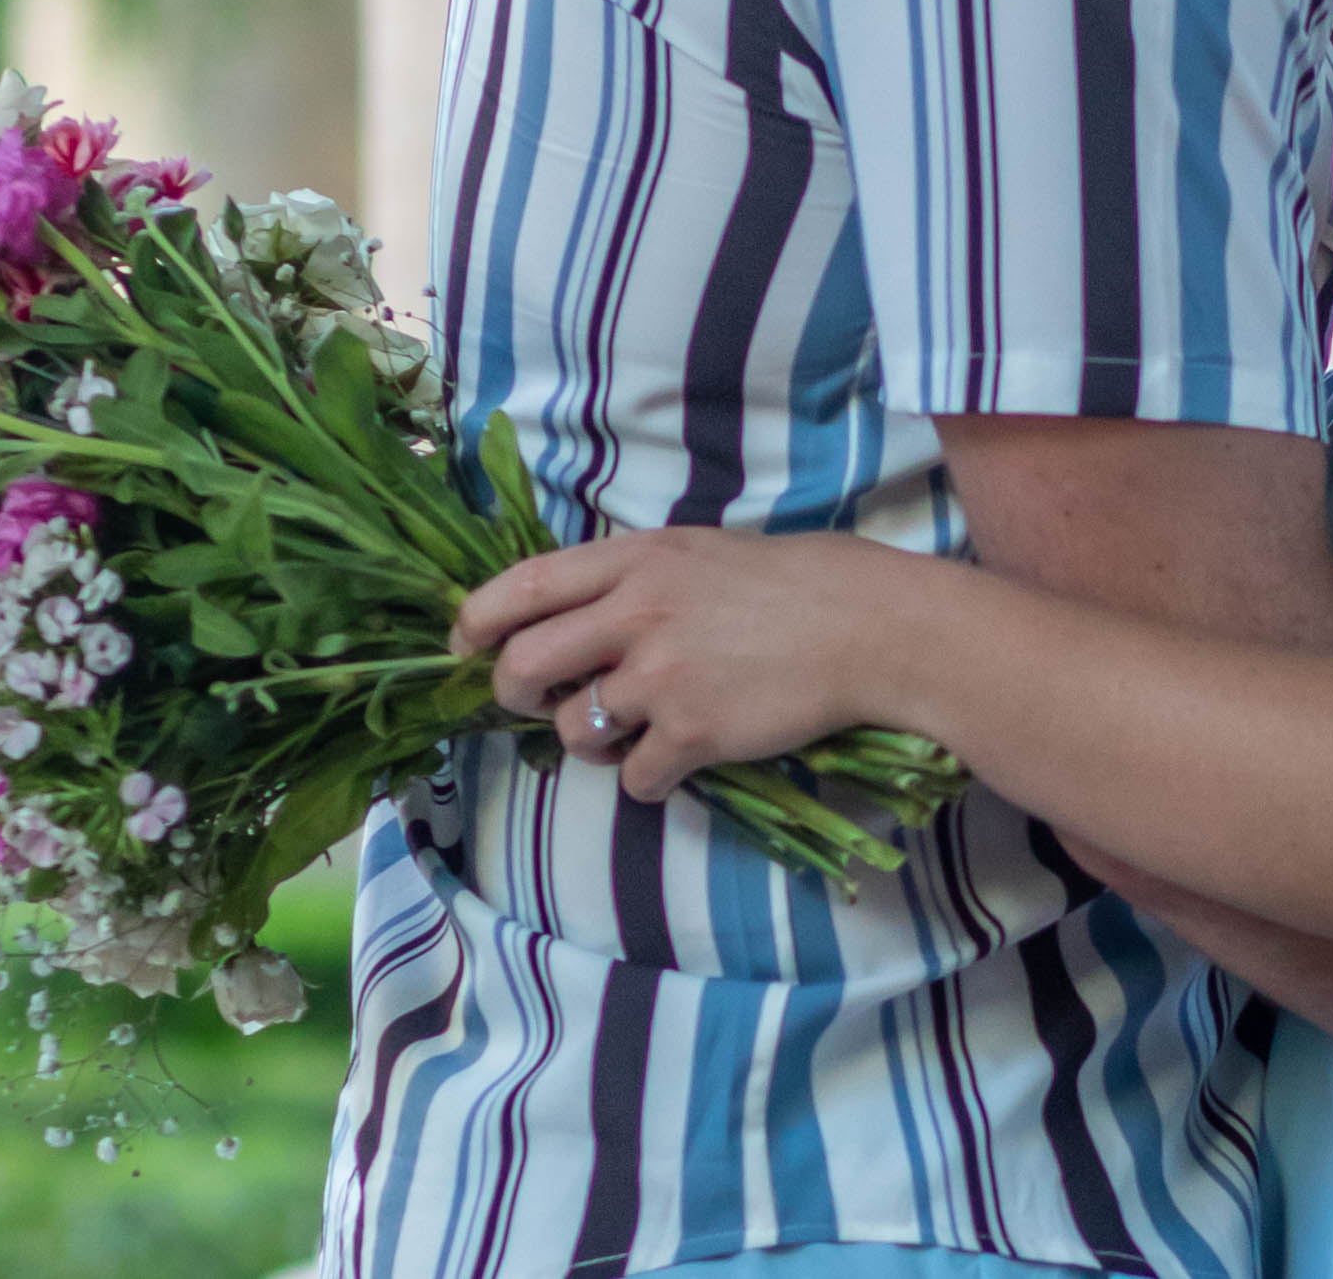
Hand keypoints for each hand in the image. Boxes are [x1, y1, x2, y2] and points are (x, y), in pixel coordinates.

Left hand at [448, 527, 926, 800]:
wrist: (867, 626)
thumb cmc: (789, 583)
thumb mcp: (696, 552)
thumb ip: (630, 580)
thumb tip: (570, 623)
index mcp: (633, 559)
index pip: (520, 587)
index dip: (475, 622)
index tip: (465, 646)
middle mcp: (635, 613)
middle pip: (522, 667)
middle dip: (515, 696)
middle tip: (541, 704)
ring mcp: (662, 675)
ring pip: (574, 731)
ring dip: (592, 743)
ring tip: (633, 732)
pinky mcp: (693, 732)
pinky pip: (635, 778)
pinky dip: (650, 779)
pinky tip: (681, 758)